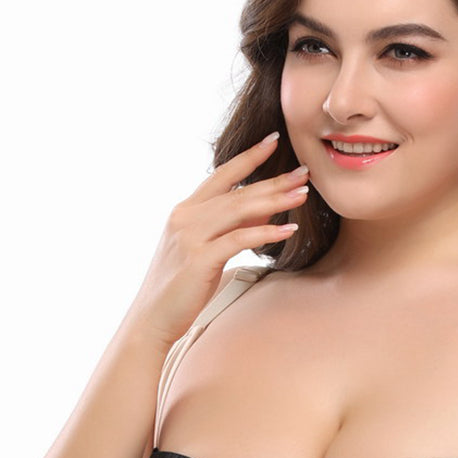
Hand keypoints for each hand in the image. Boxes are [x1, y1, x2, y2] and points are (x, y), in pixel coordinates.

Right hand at [128, 131, 309, 344]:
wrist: (153, 318)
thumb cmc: (181, 288)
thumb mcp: (206, 251)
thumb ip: (229, 230)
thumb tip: (262, 215)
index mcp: (185, 211)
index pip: (221, 175)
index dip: (248, 157)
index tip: (273, 140)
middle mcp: (185, 217)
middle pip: (237, 192)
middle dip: (273, 180)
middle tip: (304, 172)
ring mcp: (190, 237)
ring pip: (239, 210)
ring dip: (275, 201)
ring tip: (302, 194)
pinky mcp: (199, 259)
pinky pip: (239, 239)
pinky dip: (266, 233)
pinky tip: (289, 229)